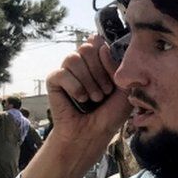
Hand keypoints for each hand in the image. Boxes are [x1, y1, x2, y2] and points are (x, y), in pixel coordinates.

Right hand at [21, 36, 130, 177]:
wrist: (93, 133)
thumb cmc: (110, 114)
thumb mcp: (123, 88)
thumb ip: (116, 65)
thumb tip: (99, 44)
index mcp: (99, 61)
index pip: (100, 43)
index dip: (108, 59)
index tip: (114, 81)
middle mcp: (83, 63)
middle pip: (87, 48)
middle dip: (100, 72)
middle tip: (104, 93)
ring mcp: (67, 71)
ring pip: (73, 58)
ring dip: (88, 82)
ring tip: (93, 99)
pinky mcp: (54, 81)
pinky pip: (61, 73)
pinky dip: (74, 88)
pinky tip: (80, 100)